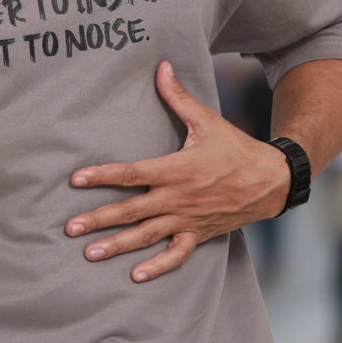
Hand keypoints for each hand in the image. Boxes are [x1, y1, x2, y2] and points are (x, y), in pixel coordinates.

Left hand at [65, 61, 289, 281]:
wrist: (271, 180)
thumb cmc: (236, 148)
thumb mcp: (207, 120)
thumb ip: (179, 97)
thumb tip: (162, 66)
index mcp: (176, 169)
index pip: (132, 173)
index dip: (103, 175)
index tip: (76, 180)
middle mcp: (177, 198)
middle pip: (131, 211)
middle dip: (99, 219)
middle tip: (70, 228)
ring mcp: (187, 220)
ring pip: (146, 236)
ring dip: (117, 246)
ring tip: (89, 254)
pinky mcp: (198, 234)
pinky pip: (175, 255)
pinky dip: (157, 267)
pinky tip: (135, 276)